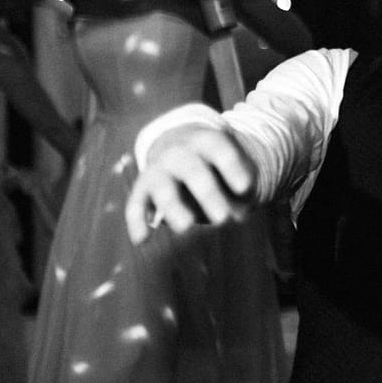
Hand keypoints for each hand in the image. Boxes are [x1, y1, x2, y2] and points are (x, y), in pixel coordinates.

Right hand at [126, 123, 257, 242]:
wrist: (182, 149)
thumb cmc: (219, 166)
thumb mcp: (235, 171)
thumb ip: (240, 192)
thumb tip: (238, 215)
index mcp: (207, 142)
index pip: (219, 150)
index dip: (232, 167)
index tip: (246, 187)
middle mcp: (179, 152)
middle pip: (192, 169)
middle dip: (207, 193)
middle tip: (223, 219)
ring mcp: (158, 169)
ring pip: (163, 187)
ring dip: (173, 207)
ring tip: (186, 228)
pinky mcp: (142, 188)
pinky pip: (135, 203)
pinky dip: (136, 220)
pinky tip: (141, 240)